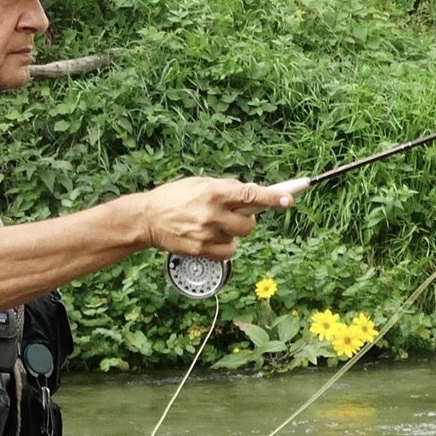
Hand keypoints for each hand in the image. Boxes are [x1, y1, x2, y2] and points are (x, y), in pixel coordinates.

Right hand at [140, 176, 299, 258]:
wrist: (148, 218)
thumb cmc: (175, 197)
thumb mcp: (200, 184)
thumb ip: (225, 189)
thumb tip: (251, 195)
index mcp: (213, 192)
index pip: (250, 194)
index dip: (272, 198)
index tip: (288, 200)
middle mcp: (212, 213)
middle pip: (250, 224)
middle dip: (247, 220)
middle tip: (235, 215)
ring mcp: (207, 234)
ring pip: (239, 238)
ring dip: (233, 232)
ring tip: (214, 225)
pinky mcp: (202, 250)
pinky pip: (229, 252)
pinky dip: (225, 246)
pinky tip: (212, 238)